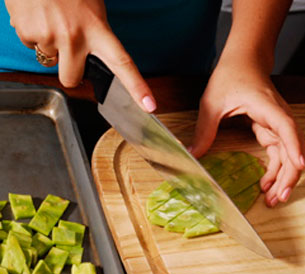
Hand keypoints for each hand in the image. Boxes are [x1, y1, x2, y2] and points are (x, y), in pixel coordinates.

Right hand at [5, 0, 155, 111]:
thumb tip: (90, 56)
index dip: (137, 88)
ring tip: (50, 18)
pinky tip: (36, 13)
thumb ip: (95, 34)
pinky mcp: (28, 32)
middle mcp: (75, 37)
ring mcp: (51, 36)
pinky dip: (31, 31)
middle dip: (68, 70)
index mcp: (97, 30)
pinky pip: (30, 44)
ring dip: (49, 45)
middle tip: (67, 47)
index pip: (123, 64)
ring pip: (48, 60)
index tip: (149, 105)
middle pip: (71, 79)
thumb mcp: (90, 8)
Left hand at [190, 62, 304, 206]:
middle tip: (277, 199)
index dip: (294, 147)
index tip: (298, 166)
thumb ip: (204, 130)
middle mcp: (279, 117)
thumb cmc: (232, 76)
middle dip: (289, 176)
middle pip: (294, 149)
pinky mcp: (273, 130)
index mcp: (268, 107)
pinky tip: (266, 184)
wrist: (245, 61)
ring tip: (273, 200)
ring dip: (284, 178)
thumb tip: (192, 155)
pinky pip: (280, 154)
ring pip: (290, 155)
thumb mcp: (212, 102)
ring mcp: (278, 125)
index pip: (287, 128)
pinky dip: (276, 170)